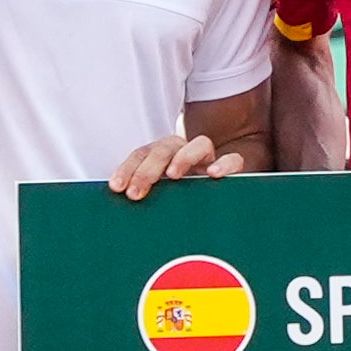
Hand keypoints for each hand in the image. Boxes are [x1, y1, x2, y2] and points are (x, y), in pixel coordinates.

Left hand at [108, 128, 244, 197]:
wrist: (220, 197)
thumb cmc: (178, 201)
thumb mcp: (156, 198)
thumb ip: (143, 196)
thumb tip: (118, 207)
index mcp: (162, 156)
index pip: (142, 154)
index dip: (128, 168)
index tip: (117, 187)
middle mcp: (184, 152)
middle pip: (165, 149)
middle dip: (147, 170)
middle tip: (135, 193)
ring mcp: (208, 159)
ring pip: (199, 144)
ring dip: (184, 157)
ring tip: (173, 176)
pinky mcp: (231, 168)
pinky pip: (233, 159)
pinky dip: (224, 164)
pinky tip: (214, 175)